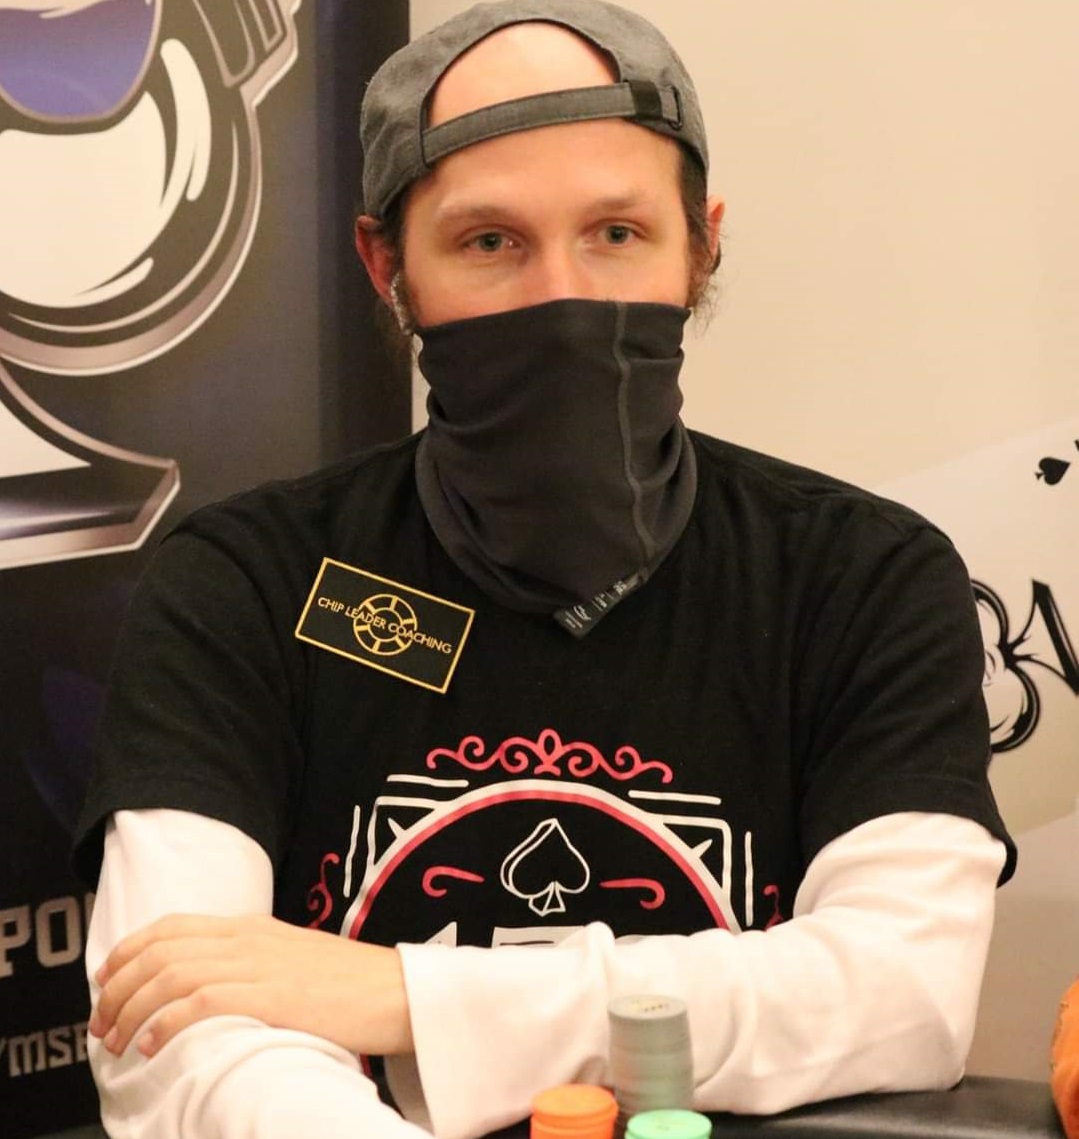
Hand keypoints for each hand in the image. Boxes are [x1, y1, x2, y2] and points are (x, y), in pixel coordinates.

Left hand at [89, 913, 412, 1059]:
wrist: (399, 991)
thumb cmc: (351, 985)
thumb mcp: (294, 960)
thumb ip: (253, 964)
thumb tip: (211, 989)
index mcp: (253, 927)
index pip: (172, 926)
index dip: (128, 952)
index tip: (105, 982)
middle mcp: (249, 939)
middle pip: (162, 949)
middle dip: (118, 986)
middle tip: (100, 1024)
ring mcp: (261, 965)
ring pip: (172, 974)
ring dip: (132, 1008)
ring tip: (116, 1042)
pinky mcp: (273, 996)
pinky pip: (203, 1001)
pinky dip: (167, 1021)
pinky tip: (152, 1045)